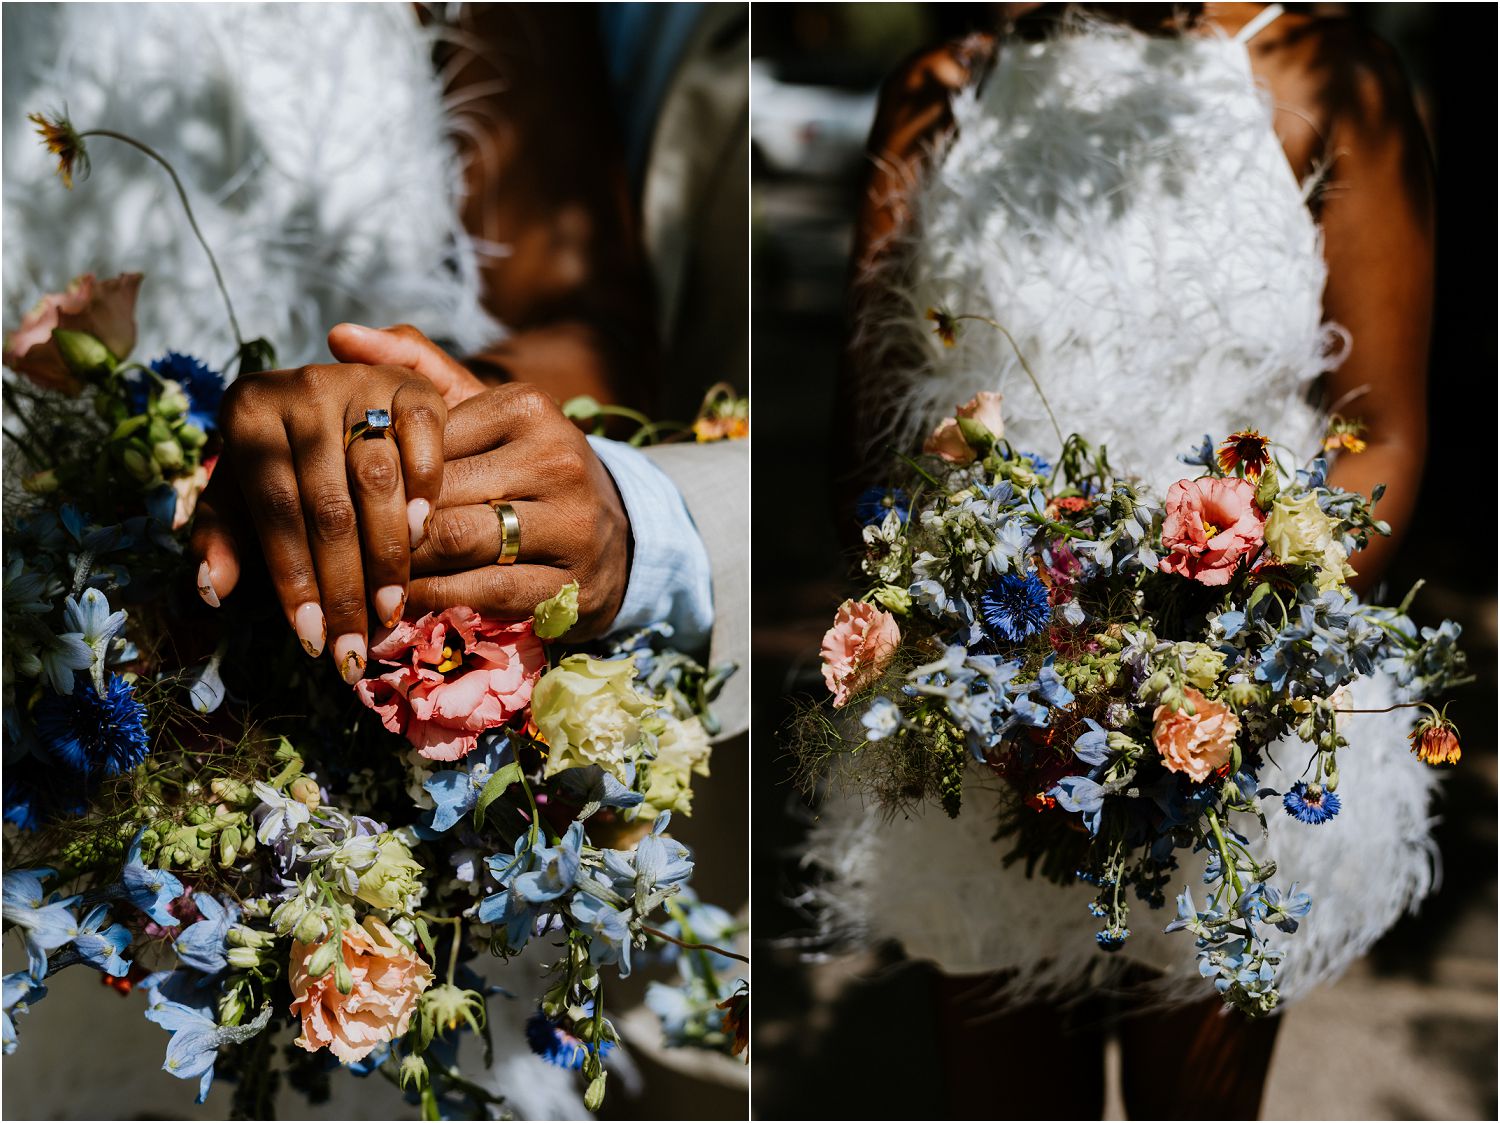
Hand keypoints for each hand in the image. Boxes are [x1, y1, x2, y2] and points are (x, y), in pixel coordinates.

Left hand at [190, 359, 447, 681]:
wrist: (334, 396)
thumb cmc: (281, 460)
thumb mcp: (239, 494)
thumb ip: (220, 539)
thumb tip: (213, 590)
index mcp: (249, 413)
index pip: (275, 512)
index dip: (294, 580)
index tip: (310, 640)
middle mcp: (303, 388)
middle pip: (329, 505)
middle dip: (344, 586)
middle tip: (353, 647)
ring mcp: (360, 383)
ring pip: (378, 482)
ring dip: (388, 555)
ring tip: (389, 610)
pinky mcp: (411, 383)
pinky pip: (424, 444)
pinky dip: (425, 492)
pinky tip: (421, 539)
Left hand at [327, 325, 631, 640]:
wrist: (616, 536)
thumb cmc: (524, 468)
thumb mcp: (482, 413)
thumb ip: (414, 369)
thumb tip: (337, 335)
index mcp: (528, 407)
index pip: (428, 439)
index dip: (382, 472)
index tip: (347, 493)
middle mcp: (557, 458)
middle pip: (439, 494)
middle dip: (386, 524)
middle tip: (343, 545)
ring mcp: (573, 522)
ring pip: (459, 543)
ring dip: (404, 565)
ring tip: (367, 574)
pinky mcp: (575, 582)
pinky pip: (486, 591)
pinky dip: (436, 599)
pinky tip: (406, 602)